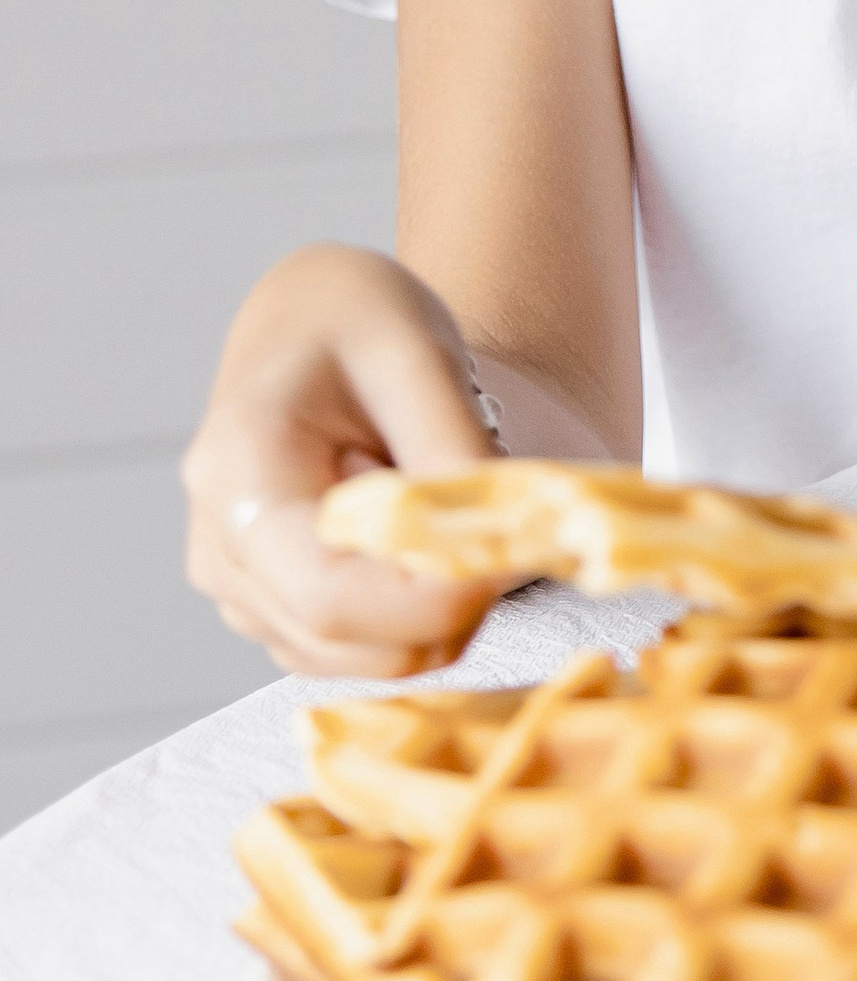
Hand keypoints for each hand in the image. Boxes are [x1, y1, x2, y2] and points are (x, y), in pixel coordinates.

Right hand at [182, 244, 501, 678]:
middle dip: (447, 601)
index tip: (513, 552)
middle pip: (350, 639)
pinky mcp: (269, 613)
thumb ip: (450, 457)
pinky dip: (416, 612)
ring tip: (434, 505)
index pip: (329, 595)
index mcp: (237, 473)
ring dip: (437, 606)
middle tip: (489, 513)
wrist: (309, 323)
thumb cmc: (355, 321)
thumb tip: (491, 554)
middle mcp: (219, 549)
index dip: (431, 600)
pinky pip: (364, 651)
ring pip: (366, 659)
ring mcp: (238, 592)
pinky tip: (413, 535)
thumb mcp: (417, 354)